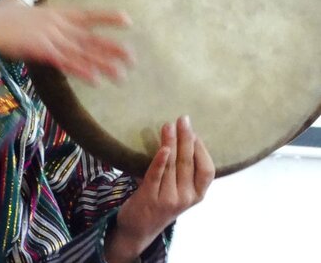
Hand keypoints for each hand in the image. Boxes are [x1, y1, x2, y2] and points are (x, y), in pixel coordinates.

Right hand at [0, 0, 133, 84]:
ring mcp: (51, 37)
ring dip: (103, 65)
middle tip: (133, 59)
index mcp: (54, 12)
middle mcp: (57, 24)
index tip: (128, 21)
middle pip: (90, 38)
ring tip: (122, 75)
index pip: (86, 14)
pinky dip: (82, 71)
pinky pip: (66, 63)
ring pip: (83, 53)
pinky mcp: (42, 51)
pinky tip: (96, 80)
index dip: (107, 17)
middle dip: (111, 48)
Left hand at [105, 116, 214, 262]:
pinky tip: (163, 148)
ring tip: (168, 125)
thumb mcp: (178, 188)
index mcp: (197, 194)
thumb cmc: (160, 200)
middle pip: (189, 163)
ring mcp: (169, 199)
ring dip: (171, 142)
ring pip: (173, 166)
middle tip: (183, 119)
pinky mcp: (150, 197)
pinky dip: (160, 161)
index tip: (194, 131)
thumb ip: (182, 169)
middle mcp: (186, 198)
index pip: (207, 170)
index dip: (201, 149)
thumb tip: (181, 134)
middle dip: (186, 139)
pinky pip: (156, 176)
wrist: (139, 227)